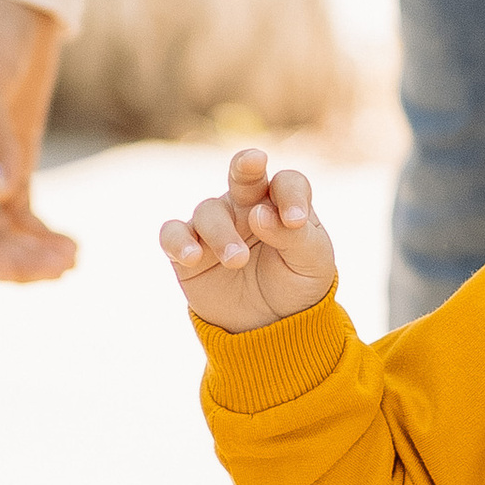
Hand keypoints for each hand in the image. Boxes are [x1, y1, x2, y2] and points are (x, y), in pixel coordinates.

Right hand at [160, 145, 337, 333]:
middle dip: (246, 166)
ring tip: (237, 260)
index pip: (287, 183)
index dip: (291, 196)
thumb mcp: (312, 263)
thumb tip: (259, 214)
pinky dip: (178, 241)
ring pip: (208, 211)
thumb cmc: (296, 282)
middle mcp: (247, 205)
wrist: (271, 323)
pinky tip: (191, 256)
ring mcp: (215, 225)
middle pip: (243, 174)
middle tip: (254, 161)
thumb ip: (293, 236)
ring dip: (222, 234)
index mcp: (282, 203)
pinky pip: (173, 234)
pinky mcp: (188, 250)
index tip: (295, 221)